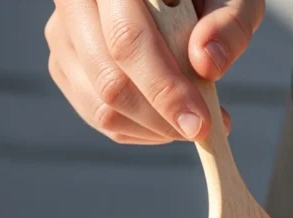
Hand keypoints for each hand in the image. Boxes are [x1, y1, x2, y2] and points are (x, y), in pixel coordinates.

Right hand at [45, 0, 264, 143]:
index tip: (200, 123)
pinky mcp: (66, 66)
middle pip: (110, 81)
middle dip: (162, 119)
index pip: (128, 41)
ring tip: (193, 120)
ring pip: (100, 106)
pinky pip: (98, 116)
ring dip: (154, 129)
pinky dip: (140, 130)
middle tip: (204, 129)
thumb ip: (228, 24)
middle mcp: (76, 5)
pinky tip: (170, 119)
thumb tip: (207, 64)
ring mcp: (64, 38)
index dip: (164, 89)